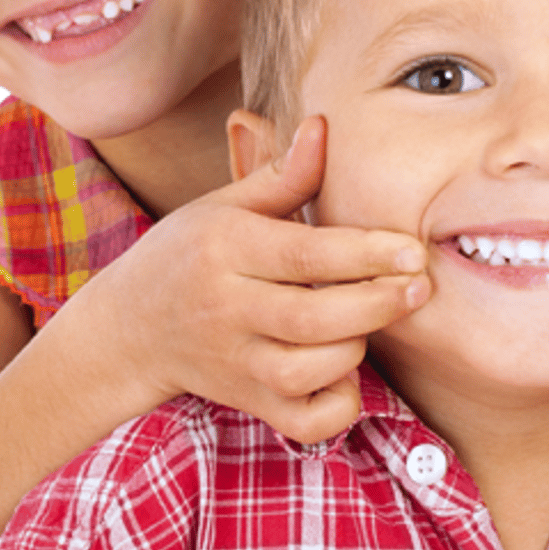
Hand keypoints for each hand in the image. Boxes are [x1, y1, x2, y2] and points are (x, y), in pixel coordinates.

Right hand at [87, 117, 428, 442]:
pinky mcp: (247, 402)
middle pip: (313, 318)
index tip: (412, 249)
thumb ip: (281, 176)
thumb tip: (323, 127)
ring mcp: (234, 362)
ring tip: (367, 322)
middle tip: (419, 286)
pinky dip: (338, 407)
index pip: (304, 253)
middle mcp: (225, 309)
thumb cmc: (187, 255)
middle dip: (378, 304)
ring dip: (353, 350)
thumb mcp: (223, 206)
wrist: (129, 329)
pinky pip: (303, 421)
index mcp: (224, 249)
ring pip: (308, 371)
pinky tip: (345, 374)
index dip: (366, 253)